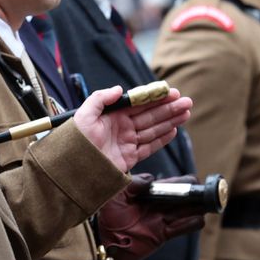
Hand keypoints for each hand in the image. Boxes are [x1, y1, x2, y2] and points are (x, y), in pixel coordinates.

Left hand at [74, 86, 191, 171]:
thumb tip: (119, 89)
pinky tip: (173, 131)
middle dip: (169, 108)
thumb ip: (101, 98)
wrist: (72, 170)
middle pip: (150, 115)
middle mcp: (122, 127)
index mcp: (113, 115)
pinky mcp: (129, 157)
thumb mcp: (84, 115)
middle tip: (186, 102)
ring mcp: (127, 142)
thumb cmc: (74, 141)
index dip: (156, 98)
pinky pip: (149, 147)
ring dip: (170, 121)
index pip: (139, 103)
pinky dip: (162, 139)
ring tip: (186, 113)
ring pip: (153, 129)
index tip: (171, 93)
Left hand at [97, 173, 205, 259]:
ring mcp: (163, 220)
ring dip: (198, 208)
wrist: (104, 242)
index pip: (174, 184)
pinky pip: (183, 228)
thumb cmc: (107, 216)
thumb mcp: (116, 196)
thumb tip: (150, 180)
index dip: (185, 182)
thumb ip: (132, 185)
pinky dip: (192, 223)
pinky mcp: (163, 235)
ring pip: (189, 211)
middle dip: (197, 194)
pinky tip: (195, 218)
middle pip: (186, 197)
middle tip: (203, 193)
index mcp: (151, 193)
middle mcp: (160, 205)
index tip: (193, 182)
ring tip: (205, 205)